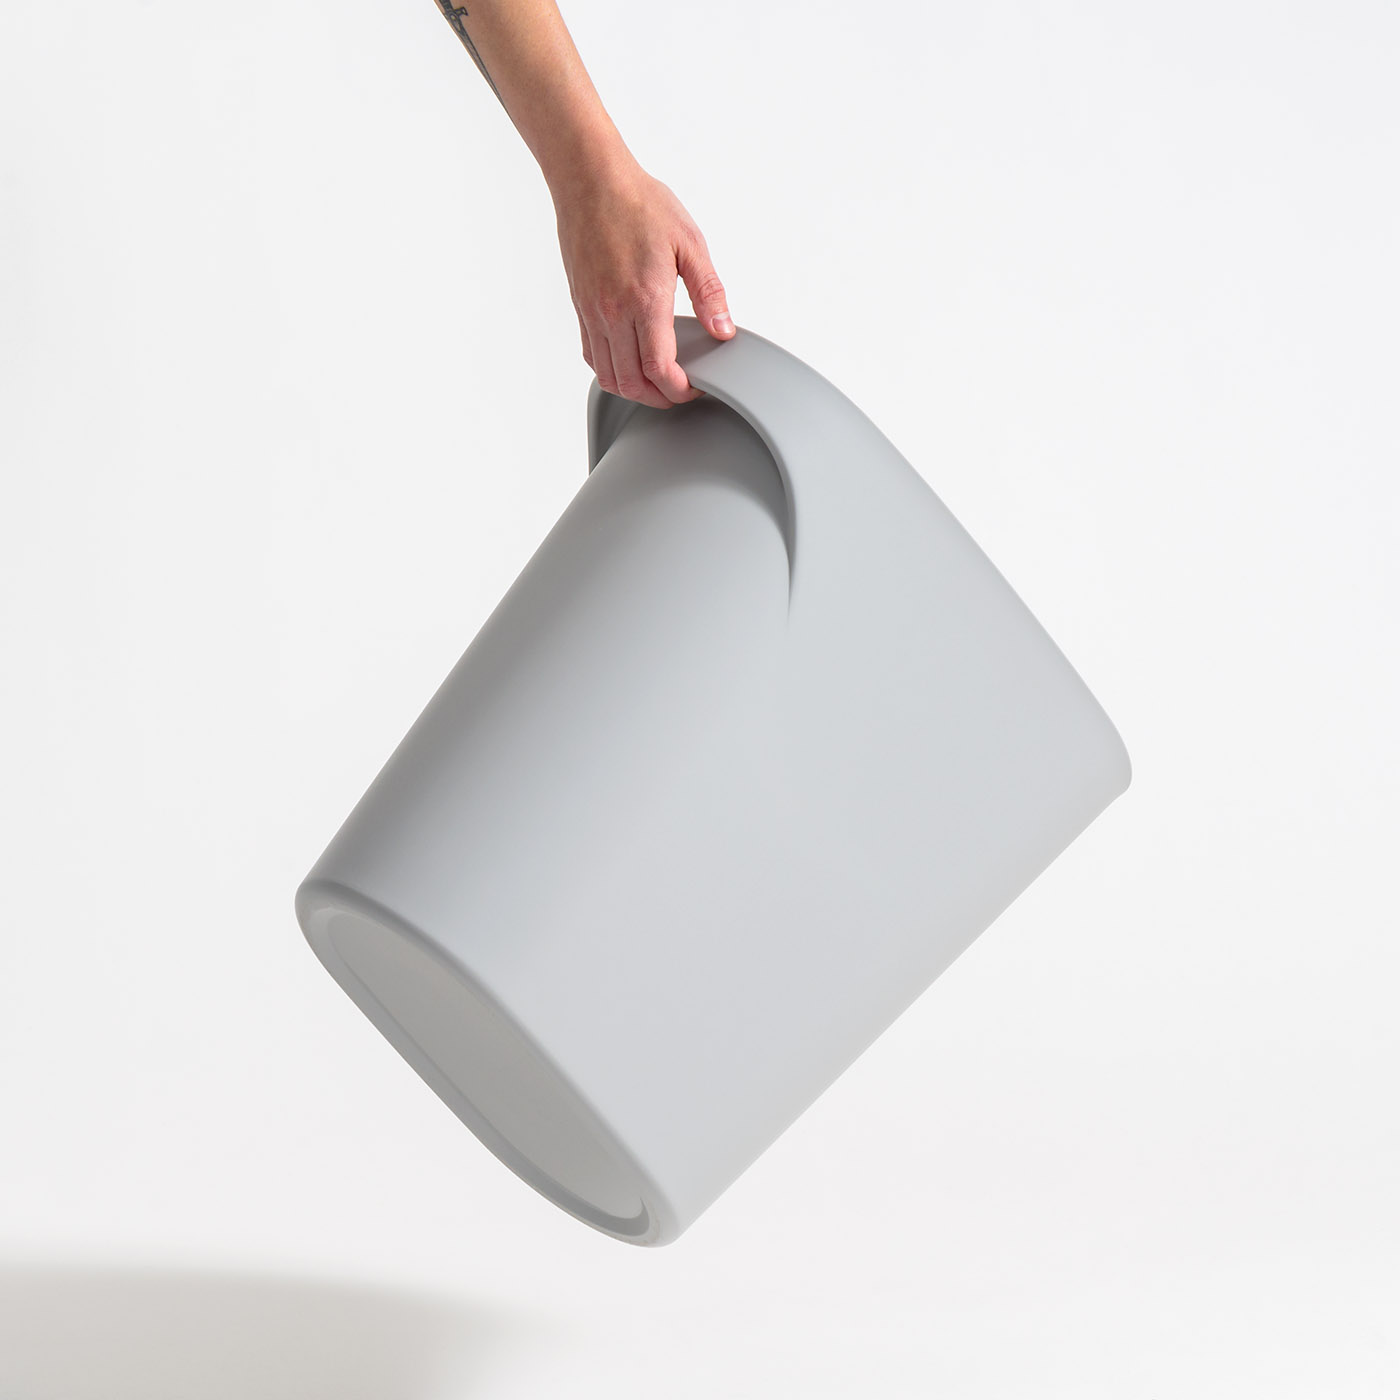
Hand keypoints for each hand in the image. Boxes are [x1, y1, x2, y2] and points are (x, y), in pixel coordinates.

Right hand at [552, 157, 734, 408]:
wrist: (591, 179)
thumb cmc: (640, 203)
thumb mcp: (689, 242)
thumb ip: (709, 292)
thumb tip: (723, 329)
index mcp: (644, 299)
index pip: (659, 369)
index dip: (679, 390)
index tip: (695, 388)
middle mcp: (612, 311)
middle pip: (632, 382)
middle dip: (659, 398)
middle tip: (679, 392)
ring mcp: (592, 311)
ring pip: (608, 375)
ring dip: (633, 390)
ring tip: (655, 385)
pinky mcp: (580, 305)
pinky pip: (591, 354)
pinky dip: (610, 370)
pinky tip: (628, 362)